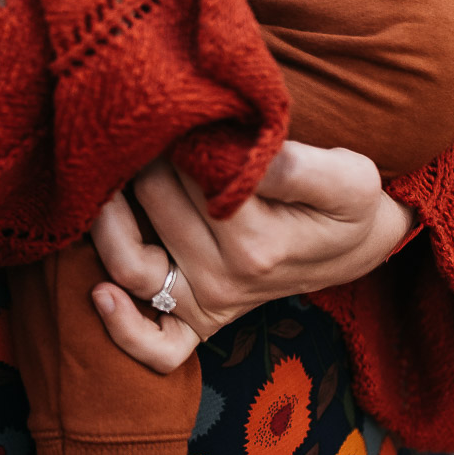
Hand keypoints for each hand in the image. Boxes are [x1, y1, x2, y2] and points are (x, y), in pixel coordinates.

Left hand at [89, 142, 413, 371]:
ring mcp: (209, 305)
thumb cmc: (345, 203)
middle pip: (155, 204)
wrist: (354, 244)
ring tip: (105, 174)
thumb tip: (248, 157)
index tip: (183, 108)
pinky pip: (155, 346)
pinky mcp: (198, 324)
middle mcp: (227, 280)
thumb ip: (300, 167)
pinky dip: (121, 327)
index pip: (192, 176)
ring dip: (107, 219)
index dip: (182, 135)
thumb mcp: (349, 178)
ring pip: (131, 265)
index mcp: (259, 244)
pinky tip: (100, 291)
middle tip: (150, 128)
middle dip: (147, 158)